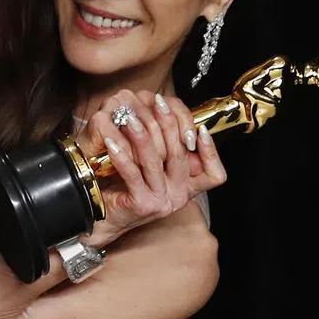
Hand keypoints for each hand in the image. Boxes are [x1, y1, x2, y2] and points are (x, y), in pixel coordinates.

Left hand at [78, 89, 226, 240]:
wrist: (103, 214)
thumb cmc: (125, 183)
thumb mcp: (153, 164)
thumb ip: (168, 147)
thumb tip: (173, 114)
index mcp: (187, 187)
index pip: (214, 174)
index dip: (211, 151)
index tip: (200, 127)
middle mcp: (178, 196)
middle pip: (181, 155)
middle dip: (169, 124)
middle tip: (158, 103)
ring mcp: (161, 201)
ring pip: (156, 161)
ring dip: (142, 135)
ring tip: (130, 118)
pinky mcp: (141, 205)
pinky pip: (133, 174)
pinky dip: (122, 154)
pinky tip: (111, 140)